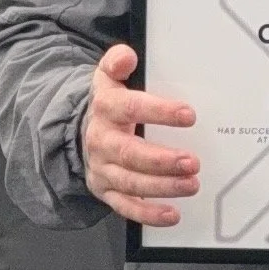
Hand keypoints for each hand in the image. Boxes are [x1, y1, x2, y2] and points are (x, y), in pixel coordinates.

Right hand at [81, 42, 200, 226]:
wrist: (76, 134)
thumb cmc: (107, 106)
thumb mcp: (107, 78)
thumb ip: (116, 62)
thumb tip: (126, 55)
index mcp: (105, 109)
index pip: (131, 108)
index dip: (159, 112)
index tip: (188, 115)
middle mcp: (101, 141)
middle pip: (129, 153)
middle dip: (161, 160)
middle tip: (192, 162)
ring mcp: (103, 169)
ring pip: (130, 183)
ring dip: (162, 187)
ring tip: (191, 184)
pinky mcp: (107, 191)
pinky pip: (125, 207)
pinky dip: (148, 213)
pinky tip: (171, 214)